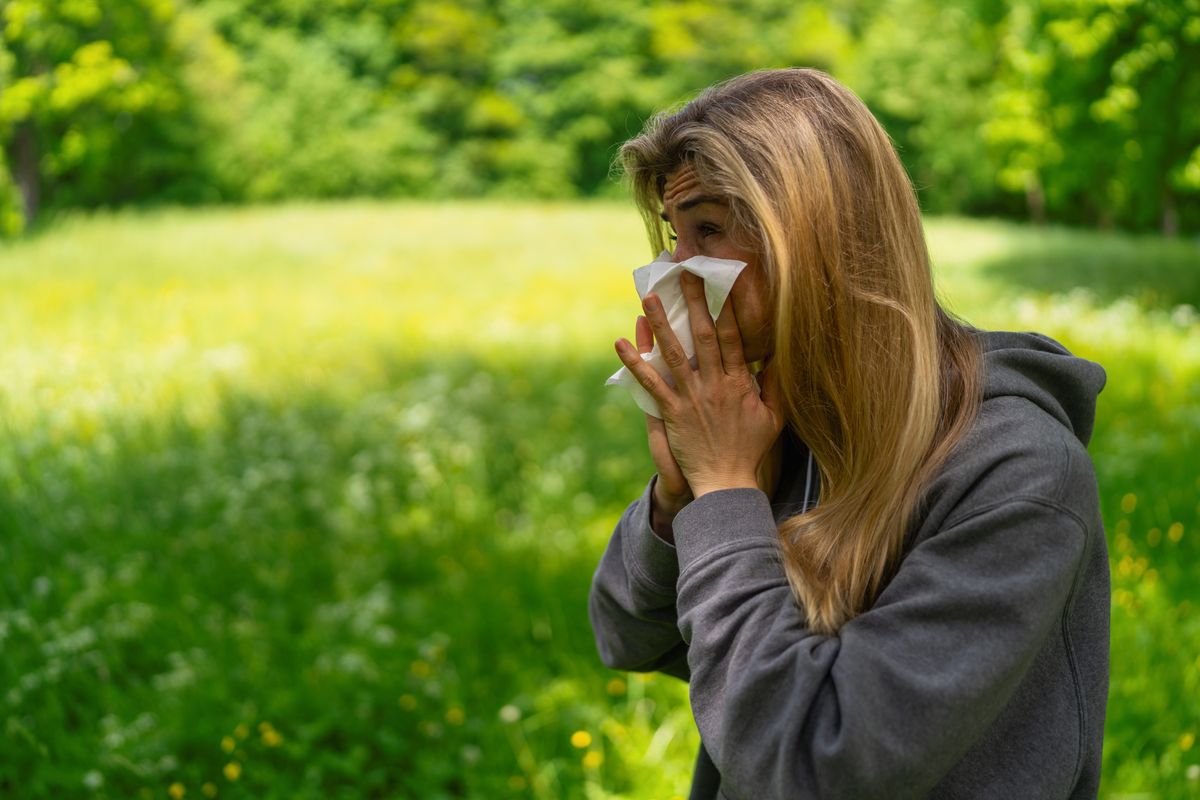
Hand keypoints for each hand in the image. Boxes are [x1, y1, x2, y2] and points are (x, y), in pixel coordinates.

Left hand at [615, 271, 784, 498]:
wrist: (726, 482)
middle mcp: (714, 385)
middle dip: (694, 302)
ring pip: (674, 353)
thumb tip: (773, 358)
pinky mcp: (672, 412)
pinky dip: (635, 363)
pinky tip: (620, 343)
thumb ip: (774, 386)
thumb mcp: (775, 417)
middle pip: (704, 335)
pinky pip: (651, 383)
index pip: (733, 338)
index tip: (723, 282)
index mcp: (739, 383)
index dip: (728, 307)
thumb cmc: (750, 450)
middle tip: (685, 274)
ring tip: (647, 297)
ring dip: (660, 323)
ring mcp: (691, 397)